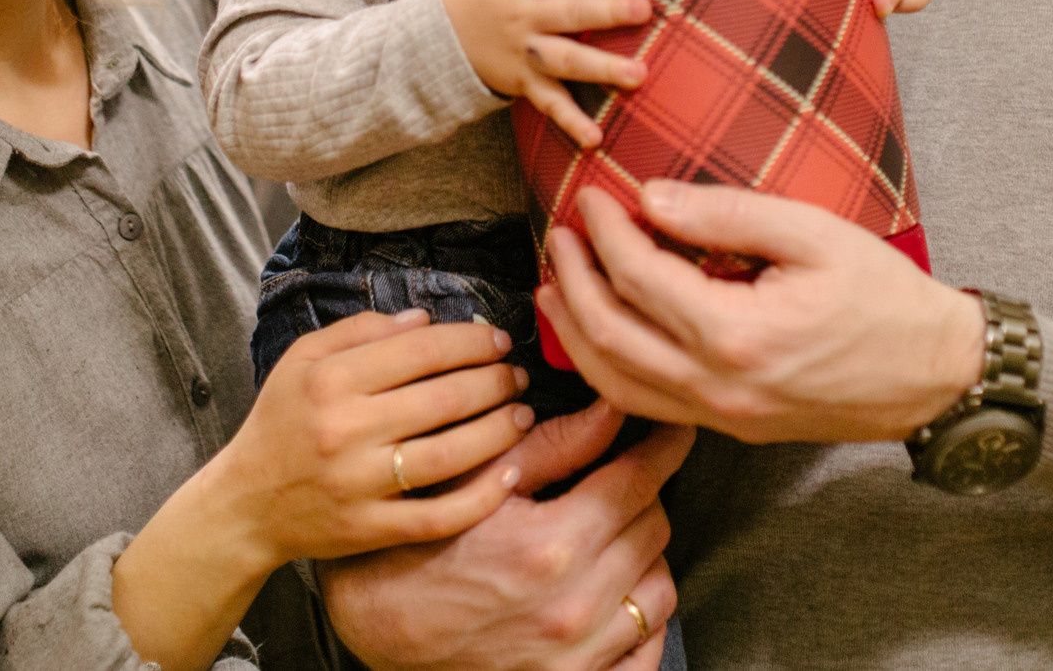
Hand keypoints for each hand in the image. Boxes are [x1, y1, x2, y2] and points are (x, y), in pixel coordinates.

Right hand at [216, 309, 534, 564]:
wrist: (244, 504)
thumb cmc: (280, 422)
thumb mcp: (302, 360)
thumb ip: (360, 330)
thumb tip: (424, 319)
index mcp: (330, 380)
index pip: (420, 350)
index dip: (470, 342)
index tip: (498, 339)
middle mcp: (345, 430)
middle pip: (444, 400)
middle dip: (495, 382)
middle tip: (516, 375)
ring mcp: (359, 484)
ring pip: (450, 455)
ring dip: (499, 432)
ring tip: (522, 414)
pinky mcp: (369, 529)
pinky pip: (438, 516)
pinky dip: (481, 497)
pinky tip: (511, 474)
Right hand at [323, 401, 693, 670]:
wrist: (377, 626)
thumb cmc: (420, 546)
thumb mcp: (480, 482)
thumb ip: (557, 445)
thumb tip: (614, 408)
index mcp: (550, 545)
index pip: (641, 480)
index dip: (665, 444)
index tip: (675, 427)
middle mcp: (572, 606)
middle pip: (654, 528)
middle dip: (642, 494)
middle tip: (618, 479)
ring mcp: (577, 655)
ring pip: (659, 587)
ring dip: (643, 553)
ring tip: (609, 536)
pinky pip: (646, 648)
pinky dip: (641, 615)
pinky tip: (615, 590)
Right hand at [440, 0, 654, 149]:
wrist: (422, 45)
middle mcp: (520, 18)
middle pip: (567, 15)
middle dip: (607, 13)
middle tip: (643, 12)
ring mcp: (522, 54)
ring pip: (566, 60)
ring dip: (603, 68)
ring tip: (638, 73)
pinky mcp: (520, 83)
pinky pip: (548, 103)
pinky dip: (571, 122)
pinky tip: (595, 138)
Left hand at [538, 184, 980, 444]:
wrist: (938, 373)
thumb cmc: (885, 297)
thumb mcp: (813, 233)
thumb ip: (726, 214)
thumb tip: (649, 200)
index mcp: (736, 334)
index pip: (639, 278)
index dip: (605, 233)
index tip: (592, 198)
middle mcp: (719, 386)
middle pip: (610, 336)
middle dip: (574, 281)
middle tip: (561, 236)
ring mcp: (724, 416)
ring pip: (618, 383)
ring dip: (576, 333)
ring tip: (555, 288)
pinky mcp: (733, 427)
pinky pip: (650, 404)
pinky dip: (611, 370)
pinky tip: (602, 337)